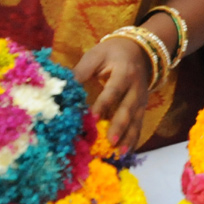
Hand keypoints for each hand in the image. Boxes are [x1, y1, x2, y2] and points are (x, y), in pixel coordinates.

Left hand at [73, 35, 151, 151]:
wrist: (138, 49)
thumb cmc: (111, 53)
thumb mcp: (96, 56)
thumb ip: (81, 72)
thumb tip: (61, 88)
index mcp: (124, 72)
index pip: (113, 90)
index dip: (104, 104)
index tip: (93, 118)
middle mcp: (136, 87)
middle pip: (128, 108)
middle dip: (119, 126)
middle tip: (110, 141)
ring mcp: (142, 98)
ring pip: (136, 120)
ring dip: (129, 137)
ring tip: (121, 153)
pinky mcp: (142, 107)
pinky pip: (139, 124)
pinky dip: (134, 139)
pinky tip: (127, 153)